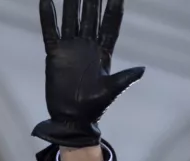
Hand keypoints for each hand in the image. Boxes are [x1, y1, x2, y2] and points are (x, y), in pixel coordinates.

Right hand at [32, 0, 143, 146]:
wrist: (72, 118)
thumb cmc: (94, 106)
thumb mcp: (112, 90)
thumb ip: (125, 78)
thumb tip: (142, 69)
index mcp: (103, 53)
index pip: (110, 25)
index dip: (113, 8)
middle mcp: (87, 46)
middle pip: (90, 16)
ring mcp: (70, 48)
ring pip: (71, 18)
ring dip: (71, 3)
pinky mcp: (55, 53)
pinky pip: (51, 31)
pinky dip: (48, 17)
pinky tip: (47, 1)